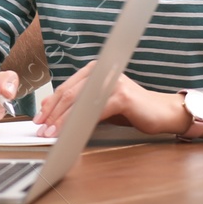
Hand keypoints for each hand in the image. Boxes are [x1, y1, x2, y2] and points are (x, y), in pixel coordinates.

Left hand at [32, 62, 179, 137]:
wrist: (163, 112)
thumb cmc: (131, 110)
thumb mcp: (101, 105)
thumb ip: (82, 105)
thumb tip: (55, 115)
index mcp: (93, 70)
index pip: (65, 88)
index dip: (50, 105)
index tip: (39, 119)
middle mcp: (101, 72)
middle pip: (68, 94)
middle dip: (52, 113)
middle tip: (41, 128)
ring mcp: (110, 82)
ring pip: (78, 102)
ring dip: (62, 119)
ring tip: (51, 132)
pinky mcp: (121, 96)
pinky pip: (93, 110)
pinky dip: (79, 122)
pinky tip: (72, 131)